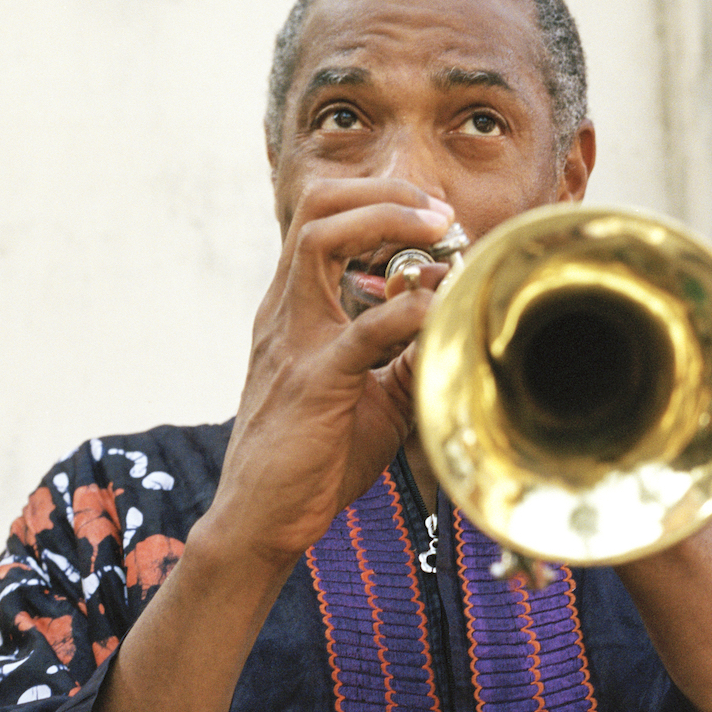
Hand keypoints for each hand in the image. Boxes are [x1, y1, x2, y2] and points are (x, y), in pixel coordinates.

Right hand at [194, 176, 453, 572]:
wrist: (262, 518)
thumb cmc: (312, 458)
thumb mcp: (370, 393)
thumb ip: (403, 348)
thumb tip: (448, 304)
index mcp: (292, 309)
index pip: (321, 217)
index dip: (381, 200)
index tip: (434, 219)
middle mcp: (284, 311)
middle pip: (317, 206)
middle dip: (385, 193)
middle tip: (440, 215)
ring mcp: (292, 341)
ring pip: (320, 239)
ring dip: (388, 221)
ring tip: (440, 234)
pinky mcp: (313, 382)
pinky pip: (363, 329)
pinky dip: (410, 311)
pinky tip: (441, 310)